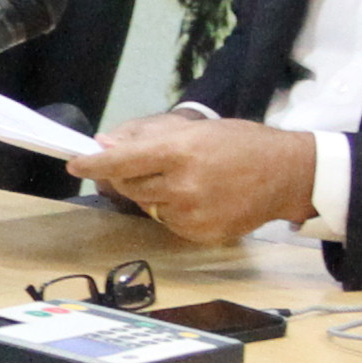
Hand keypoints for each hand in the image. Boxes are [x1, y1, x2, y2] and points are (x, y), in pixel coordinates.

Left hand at [72, 111, 317, 241]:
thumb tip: (106, 145)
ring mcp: (191, 214)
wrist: (286, 174)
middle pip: (130, 186)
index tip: (75, 164)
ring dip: (154, 193)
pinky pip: (168, 223)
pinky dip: (173, 211)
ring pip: (148, 206)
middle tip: (148, 165)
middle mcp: (182, 186)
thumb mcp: (195, 128)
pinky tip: (199, 198)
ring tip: (187, 179)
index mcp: (180, 152)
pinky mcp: (200, 234)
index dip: (94, 165)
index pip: (122, 162)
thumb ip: (149, 137)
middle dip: (129, 176)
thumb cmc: (240, 144)